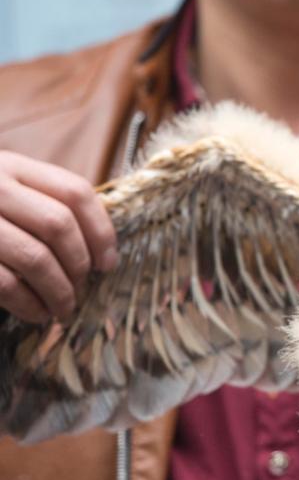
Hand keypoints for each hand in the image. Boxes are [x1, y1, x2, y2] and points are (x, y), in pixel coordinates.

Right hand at [0, 151, 116, 322]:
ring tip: (63, 308)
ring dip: (59, 291)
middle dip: (79, 265)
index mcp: (10, 165)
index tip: (107, 263)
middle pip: (59, 225)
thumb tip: (101, 252)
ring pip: (36, 257)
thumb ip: (42, 205)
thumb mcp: (5, 192)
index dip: (101, 231)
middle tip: (83, 288)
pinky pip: (6, 283)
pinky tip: (37, 314)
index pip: (74, 192)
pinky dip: (30, 304)